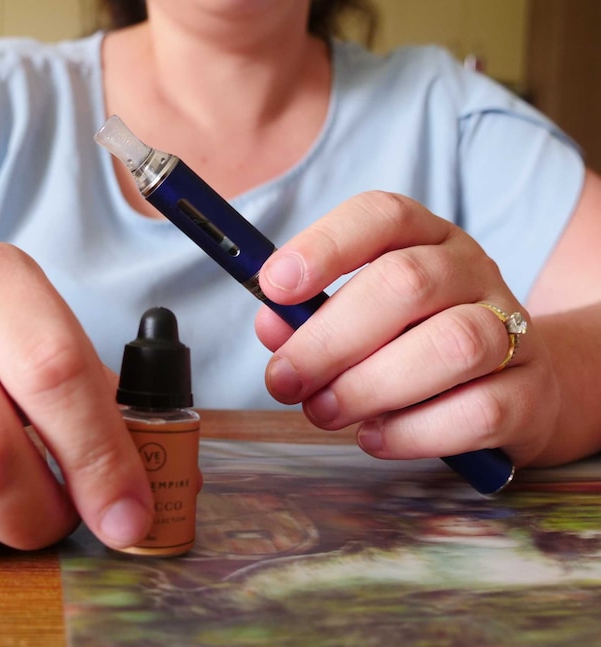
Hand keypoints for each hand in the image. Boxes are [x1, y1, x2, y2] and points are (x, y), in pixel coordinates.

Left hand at [255, 191, 558, 467]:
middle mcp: (470, 271)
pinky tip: (373, 436)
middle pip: (406, 283)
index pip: (381, 216)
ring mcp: (512, 328)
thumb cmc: (414, 344)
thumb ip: (310, 319)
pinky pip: (479, 410)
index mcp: (424, 237)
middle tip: (284, 381)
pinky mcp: (530, 392)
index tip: (274, 287)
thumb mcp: (360, 319)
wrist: (515, 384)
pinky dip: (413, 431)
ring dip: (369, 386)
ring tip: (323, 412)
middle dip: (329, 339)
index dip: (324, 246)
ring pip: (450, 345)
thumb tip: (271, 327)